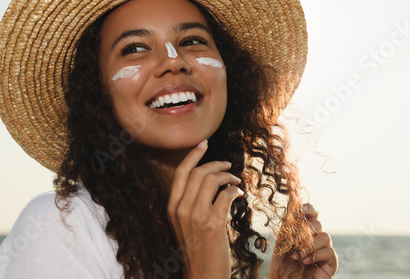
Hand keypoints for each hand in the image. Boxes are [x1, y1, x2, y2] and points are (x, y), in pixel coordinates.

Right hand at [167, 140, 243, 278]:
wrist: (203, 274)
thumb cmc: (197, 248)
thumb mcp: (183, 223)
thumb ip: (188, 202)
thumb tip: (206, 179)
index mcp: (172, 207)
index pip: (180, 173)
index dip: (192, 155)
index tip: (204, 143)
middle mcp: (181, 209)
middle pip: (199, 173)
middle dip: (216, 164)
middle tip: (228, 165)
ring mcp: (196, 216)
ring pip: (212, 180)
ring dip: (227, 176)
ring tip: (235, 180)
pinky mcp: (213, 224)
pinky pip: (226, 195)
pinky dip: (234, 190)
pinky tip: (237, 194)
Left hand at [269, 204, 337, 278]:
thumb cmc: (282, 265)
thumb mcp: (281, 242)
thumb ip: (287, 226)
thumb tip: (292, 208)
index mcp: (304, 231)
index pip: (312, 214)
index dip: (309, 209)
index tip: (301, 209)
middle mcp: (316, 238)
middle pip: (318, 224)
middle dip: (304, 231)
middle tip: (293, 242)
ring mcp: (325, 250)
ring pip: (325, 236)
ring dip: (309, 245)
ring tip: (297, 256)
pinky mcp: (331, 263)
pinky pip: (330, 252)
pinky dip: (316, 254)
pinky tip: (306, 261)